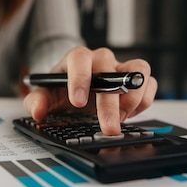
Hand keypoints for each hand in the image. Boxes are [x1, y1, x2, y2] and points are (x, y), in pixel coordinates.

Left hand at [23, 47, 157, 134]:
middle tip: (108, 127)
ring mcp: (121, 67)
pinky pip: (150, 84)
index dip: (80, 79)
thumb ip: (36, 101)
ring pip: (138, 71)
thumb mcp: (44, 94)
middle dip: (110, 103)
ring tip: (120, 119)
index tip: (78, 102)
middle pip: (110, 72)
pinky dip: (144, 101)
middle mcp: (101, 59)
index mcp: (77, 59)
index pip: (80, 59)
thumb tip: (38, 111)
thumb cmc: (61, 88)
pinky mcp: (137, 78)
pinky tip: (129, 115)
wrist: (75, 87)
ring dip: (132, 99)